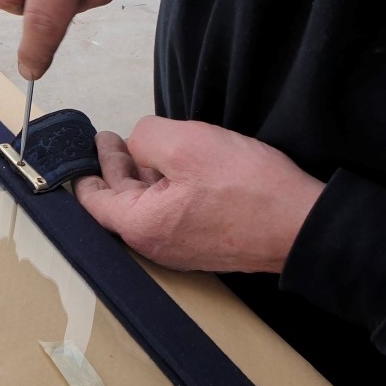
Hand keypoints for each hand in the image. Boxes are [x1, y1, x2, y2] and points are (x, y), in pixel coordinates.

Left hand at [73, 117, 325, 273]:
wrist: (303, 226)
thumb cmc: (247, 188)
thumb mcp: (187, 144)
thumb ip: (146, 138)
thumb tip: (137, 145)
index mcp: (139, 224)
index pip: (93, 200)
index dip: (85, 170)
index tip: (82, 148)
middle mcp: (153, 243)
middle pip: (119, 202)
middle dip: (112, 168)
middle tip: (108, 140)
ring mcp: (178, 247)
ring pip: (146, 206)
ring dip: (139, 176)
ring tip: (136, 148)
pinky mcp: (202, 243)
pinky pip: (170, 213)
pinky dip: (163, 188)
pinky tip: (172, 168)